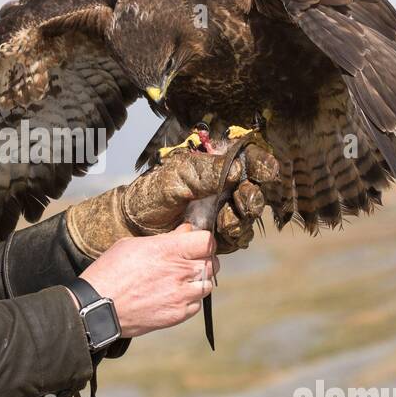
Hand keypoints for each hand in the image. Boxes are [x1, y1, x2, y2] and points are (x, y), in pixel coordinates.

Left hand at [66, 143, 278, 257]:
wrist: (132, 229)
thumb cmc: (150, 197)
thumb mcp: (174, 181)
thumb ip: (203, 175)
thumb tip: (235, 170)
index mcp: (215, 166)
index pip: (248, 159)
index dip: (260, 163)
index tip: (263, 170)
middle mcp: (224, 187)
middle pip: (254, 189)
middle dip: (251, 196)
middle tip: (241, 200)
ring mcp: (224, 212)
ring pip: (249, 216)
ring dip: (241, 218)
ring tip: (224, 221)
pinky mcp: (220, 236)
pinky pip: (238, 237)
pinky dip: (233, 237)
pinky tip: (220, 235)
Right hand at [78, 223, 218, 338]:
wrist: (98, 307)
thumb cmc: (110, 272)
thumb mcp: (132, 245)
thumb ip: (165, 239)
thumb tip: (185, 231)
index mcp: (168, 249)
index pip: (207, 241)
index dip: (204, 241)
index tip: (196, 244)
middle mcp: (179, 272)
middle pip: (212, 263)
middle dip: (203, 260)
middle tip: (189, 262)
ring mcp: (180, 295)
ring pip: (207, 285)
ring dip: (198, 281)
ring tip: (180, 281)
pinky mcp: (177, 314)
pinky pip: (196, 305)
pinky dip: (190, 300)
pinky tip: (173, 296)